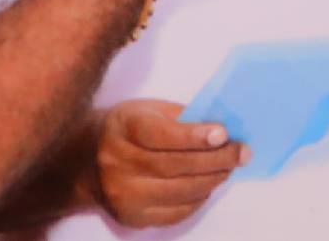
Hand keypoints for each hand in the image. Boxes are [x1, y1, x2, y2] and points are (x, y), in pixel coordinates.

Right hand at [90, 99, 243, 228]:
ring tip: (230, 168)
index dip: (193, 136)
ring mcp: (123, 194)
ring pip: (178, 192)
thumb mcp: (148, 111)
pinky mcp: (132, 217)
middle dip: (215, 160)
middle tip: (242, 153)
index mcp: (123, 128)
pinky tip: (209, 185)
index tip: (223, 134)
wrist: (87, 160)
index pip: (160, 135)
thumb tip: (223, 132)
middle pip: (174, 166)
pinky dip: (198, 199)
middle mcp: (117, 163)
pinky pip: (175, 212)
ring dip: (212, 180)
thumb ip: (181, 119)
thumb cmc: (129, 128)